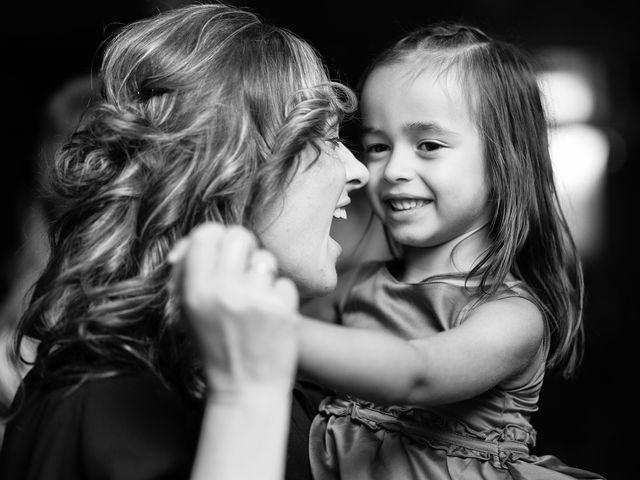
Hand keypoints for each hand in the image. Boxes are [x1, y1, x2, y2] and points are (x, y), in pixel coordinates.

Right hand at [168, 222, 299, 398]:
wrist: (245, 389)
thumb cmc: (215, 348)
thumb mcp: (187, 313)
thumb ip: (186, 275)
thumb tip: (191, 242)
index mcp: (194, 290)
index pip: (206, 233)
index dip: (216, 237)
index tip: (221, 251)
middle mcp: (222, 291)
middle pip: (239, 235)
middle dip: (243, 249)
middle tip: (243, 270)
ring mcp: (254, 299)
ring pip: (265, 259)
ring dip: (263, 275)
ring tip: (256, 300)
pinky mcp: (281, 309)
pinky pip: (284, 283)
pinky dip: (280, 297)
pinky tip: (271, 317)